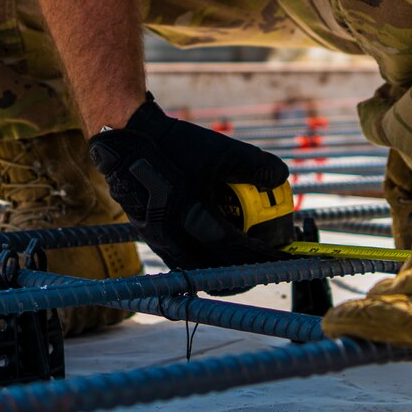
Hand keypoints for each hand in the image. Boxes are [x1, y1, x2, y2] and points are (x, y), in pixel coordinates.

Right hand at [88, 95, 290, 272]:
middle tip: (263, 262)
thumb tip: (282, 176)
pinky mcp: (149, 236)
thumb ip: (255, 165)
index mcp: (191, 215)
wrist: (127, 139)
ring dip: (221, 268)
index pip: (235, 250)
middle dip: (243, 272)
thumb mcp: (221, 150)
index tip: (285, 258)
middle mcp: (172, 235)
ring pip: (196, 269)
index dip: (263, 257)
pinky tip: (212, 244)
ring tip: (241, 256)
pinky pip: (180, 260)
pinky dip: (201, 259)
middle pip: (215, 272)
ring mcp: (157, 239)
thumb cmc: (174, 144)